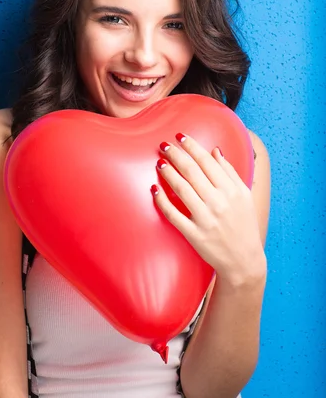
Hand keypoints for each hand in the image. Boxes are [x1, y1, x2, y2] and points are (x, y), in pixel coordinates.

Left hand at [151, 133, 265, 286]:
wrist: (244, 260)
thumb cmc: (244, 224)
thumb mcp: (244, 196)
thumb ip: (230, 172)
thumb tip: (214, 151)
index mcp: (232, 190)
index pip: (208, 162)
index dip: (192, 147)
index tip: (180, 136)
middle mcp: (219, 202)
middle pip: (192, 172)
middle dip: (176, 155)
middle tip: (164, 145)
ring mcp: (205, 219)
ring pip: (182, 189)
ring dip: (168, 173)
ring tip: (160, 162)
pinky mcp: (194, 234)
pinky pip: (173, 214)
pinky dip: (162, 201)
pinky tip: (154, 189)